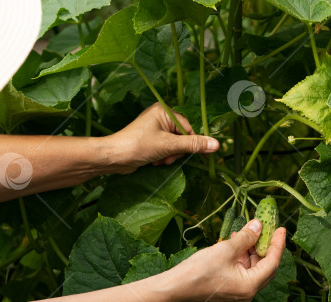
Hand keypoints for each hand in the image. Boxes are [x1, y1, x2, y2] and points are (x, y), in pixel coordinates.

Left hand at [105, 103, 219, 173]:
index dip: (190, 143)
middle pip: (182, 137)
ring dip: (169, 156)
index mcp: (164, 111)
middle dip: (176, 151)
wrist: (114, 157)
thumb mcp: (169, 145)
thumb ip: (193, 145)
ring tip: (159, 160)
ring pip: (174, 145)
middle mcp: (160, 117)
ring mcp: (154, 128)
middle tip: (167, 158)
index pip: (188, 128)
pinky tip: (154, 161)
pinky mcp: (150, 140)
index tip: (192, 155)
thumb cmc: (139, 146)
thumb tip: (216, 144)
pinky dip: (162, 157)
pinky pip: (165, 149)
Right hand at [169, 220, 287, 301]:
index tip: (281, 229)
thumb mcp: (226, 249)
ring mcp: (239, 293)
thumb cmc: (199, 271)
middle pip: (265, 267)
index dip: (278, 244)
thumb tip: (258, 225)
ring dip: (252, 250)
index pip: (273, 263)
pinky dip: (242, 257)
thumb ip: (246, 237)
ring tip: (245, 233)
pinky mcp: (230, 290)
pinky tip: (236, 243)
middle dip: (265, 246)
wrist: (176, 288)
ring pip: (253, 268)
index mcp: (250, 286)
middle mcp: (248, 293)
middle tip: (266, 228)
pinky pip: (242, 272)